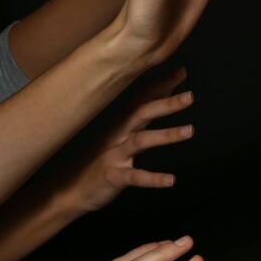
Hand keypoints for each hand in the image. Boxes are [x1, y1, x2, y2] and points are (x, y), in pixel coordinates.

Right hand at [59, 68, 193, 213]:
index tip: (181, 72)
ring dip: (166, 134)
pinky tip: (171, 180)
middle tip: (190, 96)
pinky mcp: (113, 176)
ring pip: (140, 140)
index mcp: (121, 123)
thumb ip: (140, 117)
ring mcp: (113, 154)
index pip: (142, 99)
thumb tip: (162, 94)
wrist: (70, 189)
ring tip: (190, 130)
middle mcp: (117, 134)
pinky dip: (153, 178)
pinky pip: (135, 177)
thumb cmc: (100, 159)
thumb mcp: (120, 135)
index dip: (161, 85)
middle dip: (166, 103)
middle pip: (142, 113)